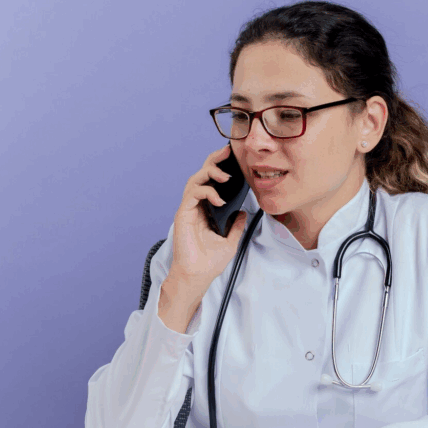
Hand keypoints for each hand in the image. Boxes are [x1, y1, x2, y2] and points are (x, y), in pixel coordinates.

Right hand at [158, 146, 248, 331]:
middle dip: (214, 161)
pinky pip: (193, 194)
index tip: (233, 157)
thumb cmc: (209, 262)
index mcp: (206, 210)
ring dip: (210, 173)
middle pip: (202, 175)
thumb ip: (236, 225)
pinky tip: (219, 200)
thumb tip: (244, 213)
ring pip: (195, 180)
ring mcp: (188, 209)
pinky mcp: (183, 214)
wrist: (197, 276)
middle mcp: (196, 206)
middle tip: (227, 151)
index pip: (212, 182)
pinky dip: (206, 192)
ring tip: (225, 177)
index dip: (220, 168)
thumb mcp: (231, 241)